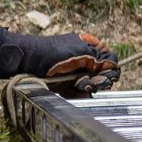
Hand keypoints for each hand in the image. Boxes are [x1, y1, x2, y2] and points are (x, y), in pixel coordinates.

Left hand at [0, 30, 118, 95]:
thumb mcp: (80, 52)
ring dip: (88, 87)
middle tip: (89, 81)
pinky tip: (73, 91)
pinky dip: (79, 94)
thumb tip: (114, 66)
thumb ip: (99, 59)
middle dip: (99, 80)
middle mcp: (84, 60)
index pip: (110, 60)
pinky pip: (80, 93)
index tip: (105, 75)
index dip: (110, 70)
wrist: (27, 63)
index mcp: (89, 47)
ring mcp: (75, 73)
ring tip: (78, 85)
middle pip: (103, 75)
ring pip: (92, 86)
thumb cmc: (53, 53)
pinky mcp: (67, 85)